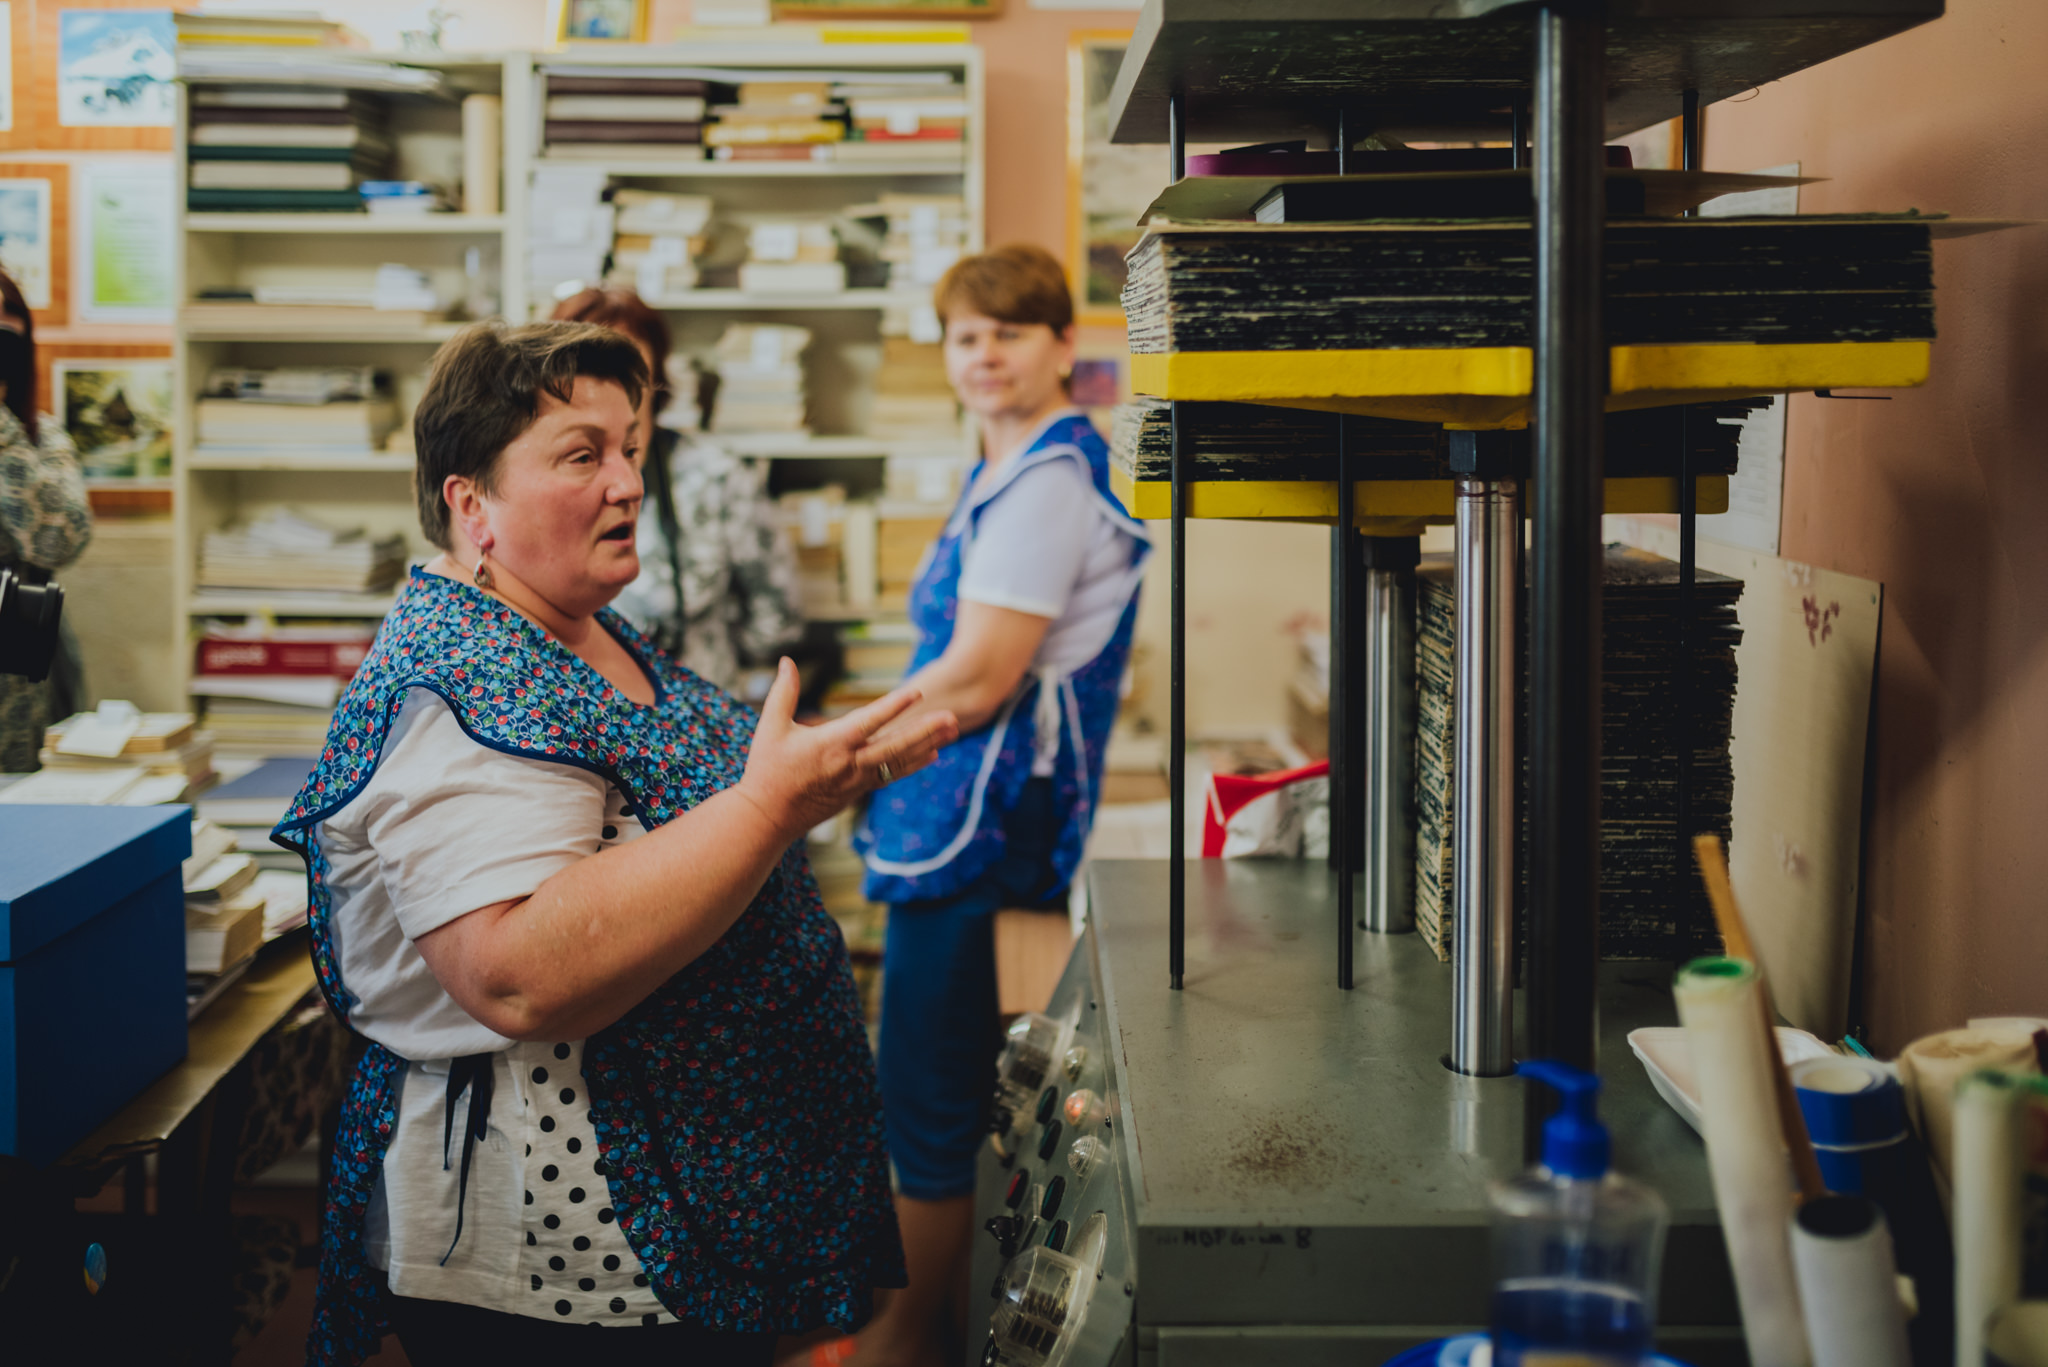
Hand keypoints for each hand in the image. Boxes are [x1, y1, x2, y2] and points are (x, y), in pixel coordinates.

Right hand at [735, 658, 958, 842]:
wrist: (768, 818)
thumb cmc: (766, 771)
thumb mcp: (770, 728)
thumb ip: (783, 693)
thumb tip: (786, 661)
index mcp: (830, 744)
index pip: (868, 721)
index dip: (893, 707)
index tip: (915, 692)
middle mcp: (849, 763)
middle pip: (896, 744)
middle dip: (925, 730)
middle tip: (951, 717)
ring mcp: (857, 779)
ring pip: (899, 760)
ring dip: (927, 744)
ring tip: (952, 730)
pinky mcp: (858, 791)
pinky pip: (892, 774)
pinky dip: (913, 764)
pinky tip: (932, 754)